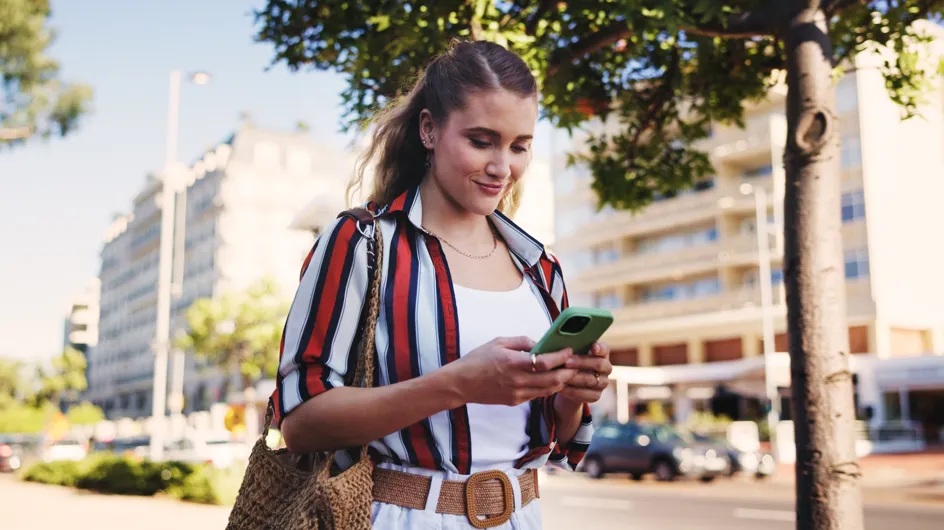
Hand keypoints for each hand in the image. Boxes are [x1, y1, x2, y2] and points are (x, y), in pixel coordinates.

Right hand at [446, 336, 576, 406]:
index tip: (569, 350)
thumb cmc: (478, 359)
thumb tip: (540, 343)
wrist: (461, 383)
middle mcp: (518, 380)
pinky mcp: (515, 401)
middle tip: (576, 363)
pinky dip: (548, 387)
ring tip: (568, 371)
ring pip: (549, 390)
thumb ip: (522, 341)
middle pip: (553, 379)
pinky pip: (538, 395)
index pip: (546, 362)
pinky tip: (552, 379)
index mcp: (514, 362)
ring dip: (561, 381)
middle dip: (568, 371)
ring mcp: (517, 393)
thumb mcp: (499, 342)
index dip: (561, 356)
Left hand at [558, 342, 611, 405]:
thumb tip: (563, 347)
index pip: (605, 349)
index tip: (593, 347)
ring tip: (560, 376)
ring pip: (591, 380)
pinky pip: (585, 394)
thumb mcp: (572, 354)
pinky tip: (561, 387)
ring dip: (574, 378)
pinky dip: (571, 391)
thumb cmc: (571, 362)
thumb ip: (572, 348)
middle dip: (581, 362)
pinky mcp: (596, 395)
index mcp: (602, 353)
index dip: (600, 348)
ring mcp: (603, 383)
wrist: (570, 383)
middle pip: (599, 364)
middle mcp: (606, 368)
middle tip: (566, 362)